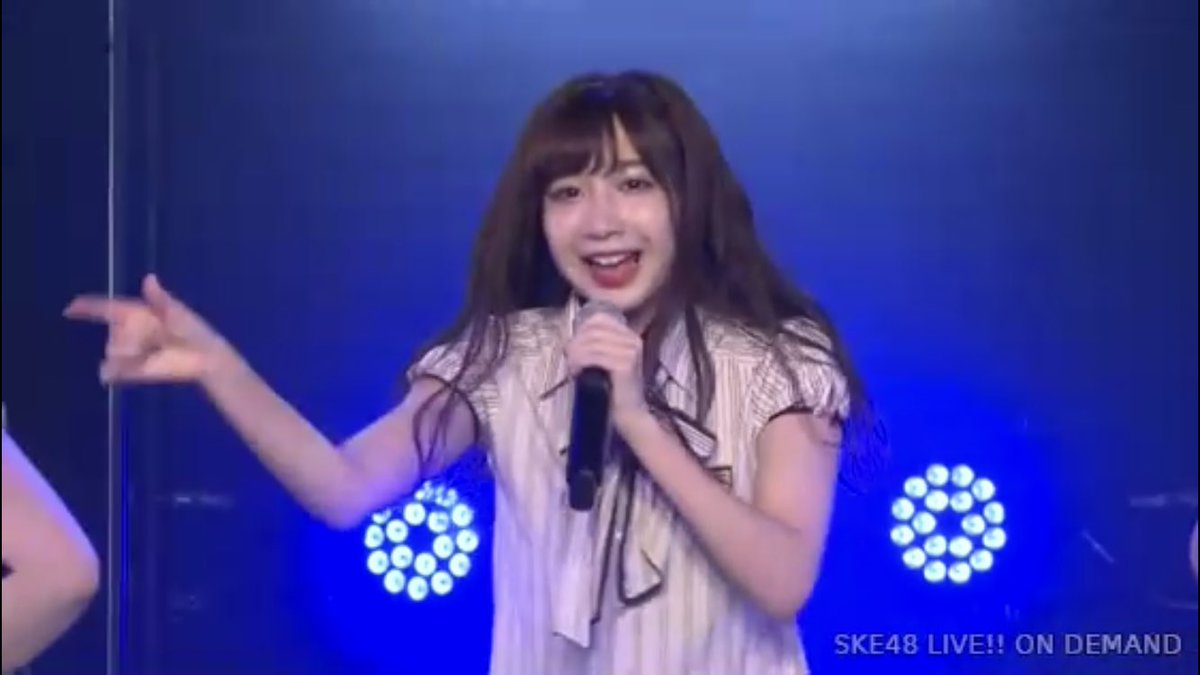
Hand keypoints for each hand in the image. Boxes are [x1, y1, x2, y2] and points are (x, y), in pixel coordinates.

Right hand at [64, 274, 232, 383]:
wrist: (204, 358)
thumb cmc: (193, 331)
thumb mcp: (178, 312)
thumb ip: (160, 299)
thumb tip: (148, 277)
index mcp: (135, 313)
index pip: (106, 308)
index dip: (87, 307)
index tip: (70, 308)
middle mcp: (127, 332)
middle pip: (112, 333)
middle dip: (129, 336)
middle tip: (159, 339)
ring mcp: (127, 352)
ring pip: (113, 352)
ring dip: (131, 353)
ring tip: (158, 353)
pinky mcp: (131, 372)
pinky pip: (113, 372)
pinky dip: (118, 371)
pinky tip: (142, 364)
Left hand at [564, 313, 647, 426]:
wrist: (629, 414)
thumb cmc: (614, 388)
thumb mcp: (608, 359)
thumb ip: (596, 344)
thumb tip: (572, 336)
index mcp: (630, 335)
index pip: (599, 319)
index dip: (581, 330)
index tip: (573, 347)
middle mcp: (633, 339)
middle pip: (593, 330)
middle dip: (575, 344)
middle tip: (569, 359)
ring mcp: (630, 352)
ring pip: (591, 343)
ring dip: (575, 355)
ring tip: (572, 368)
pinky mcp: (625, 365)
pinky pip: (594, 356)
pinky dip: (580, 363)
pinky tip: (576, 373)